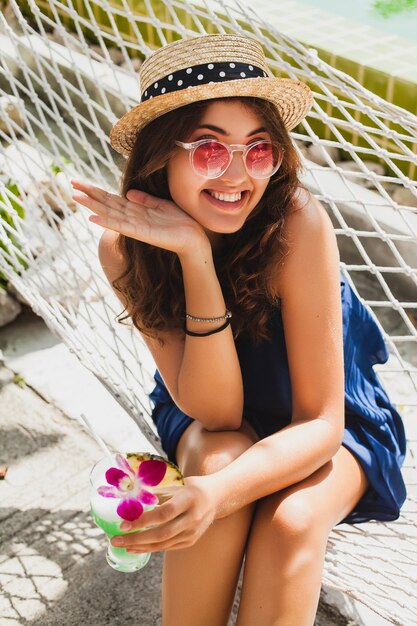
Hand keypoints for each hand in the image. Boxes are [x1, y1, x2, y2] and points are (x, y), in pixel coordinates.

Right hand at [71, 180, 208, 256]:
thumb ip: (145, 200)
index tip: (79, 183)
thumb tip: (128, 192)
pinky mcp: (142, 233)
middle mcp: (131, 218)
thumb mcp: (160, 205)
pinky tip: (94, 218)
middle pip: (105, 204)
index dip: (95, 191)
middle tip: (70, 186)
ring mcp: (135, 226)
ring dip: (92, 206)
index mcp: (135, 211)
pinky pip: (121, 226)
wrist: (193, 238)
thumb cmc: (179, 222)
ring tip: (75, 198)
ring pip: (109, 213)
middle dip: (88, 195)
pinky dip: (107, 222)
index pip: (111, 199)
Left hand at [111, 475, 216, 552]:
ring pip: (163, 544)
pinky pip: (168, 547)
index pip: (163, 513)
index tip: (123, 524)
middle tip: (116, 540)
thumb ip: (157, 492)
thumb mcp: (177, 483)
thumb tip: (131, 499)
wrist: (216, 497)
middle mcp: (192, 518)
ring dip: (140, 546)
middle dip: (136, 539)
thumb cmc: (191, 487)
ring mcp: (193, 532)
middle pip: (162, 534)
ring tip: (122, 545)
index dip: (143, 521)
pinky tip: (137, 547)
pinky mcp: (191, 540)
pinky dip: (151, 548)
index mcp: (188, 499)